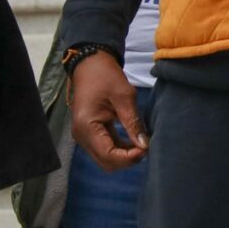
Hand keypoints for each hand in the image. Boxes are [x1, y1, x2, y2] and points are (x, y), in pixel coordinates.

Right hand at [69, 52, 148, 170]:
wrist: (90, 65)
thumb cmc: (106, 76)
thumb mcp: (124, 96)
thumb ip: (133, 122)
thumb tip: (144, 145)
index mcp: (86, 127)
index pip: (108, 155)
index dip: (129, 157)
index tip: (147, 148)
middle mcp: (81, 136)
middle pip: (106, 162)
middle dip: (127, 159)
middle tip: (146, 146)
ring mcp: (83, 136)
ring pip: (105, 158)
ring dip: (124, 156)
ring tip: (142, 143)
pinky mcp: (89, 133)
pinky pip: (104, 149)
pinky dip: (119, 149)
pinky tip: (133, 140)